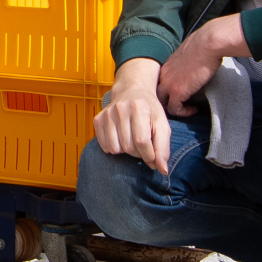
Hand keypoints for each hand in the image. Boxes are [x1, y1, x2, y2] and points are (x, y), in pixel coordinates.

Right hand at [95, 59, 172, 174]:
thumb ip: (163, 148)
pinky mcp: (98, 119)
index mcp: (139, 107)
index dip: (149, 155)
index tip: (153, 157)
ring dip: (126, 151)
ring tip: (132, 140)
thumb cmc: (150, 110)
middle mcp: (120, 109)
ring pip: (115, 149)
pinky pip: (105, 146)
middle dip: (139, 153)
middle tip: (143, 145)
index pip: (142, 142)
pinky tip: (121, 138)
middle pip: (128, 147)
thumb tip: (163, 170)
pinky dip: (114, 147)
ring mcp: (107, 114)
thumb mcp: (163, 125)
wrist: (132, 90)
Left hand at [157, 14, 246, 116]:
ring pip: (163, 104)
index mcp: (165, 67)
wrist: (207, 44)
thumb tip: (193, 68)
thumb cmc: (204, 46)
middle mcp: (163, 75)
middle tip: (182, 105)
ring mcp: (168, 84)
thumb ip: (185, 64)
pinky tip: (194, 109)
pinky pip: (175, 109)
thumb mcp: (188, 55)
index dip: (168, 93)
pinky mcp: (177, 91)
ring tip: (189, 109)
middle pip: (157, 96)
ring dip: (176, 109)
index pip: (159, 84)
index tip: (181, 96)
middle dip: (168, 103)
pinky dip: (184, 112)